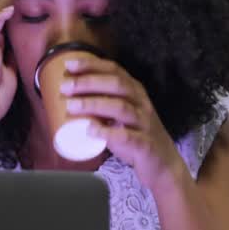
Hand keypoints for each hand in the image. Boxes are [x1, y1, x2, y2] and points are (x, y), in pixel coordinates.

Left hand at [59, 55, 186, 192]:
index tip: (69, 65)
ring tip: (71, 106)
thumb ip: (101, 106)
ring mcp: (145, 124)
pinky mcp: (145, 145)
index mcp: (135, 92)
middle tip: (65, 87)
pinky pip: (127, 136)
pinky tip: (91, 131)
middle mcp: (142, 104)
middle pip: (117, 85)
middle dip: (89, 82)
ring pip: (121, 107)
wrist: (163, 165)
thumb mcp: (122, 116)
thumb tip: (67, 98)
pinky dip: (107, 133)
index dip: (92, 65)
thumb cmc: (136, 137)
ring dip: (94, 104)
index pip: (115, 71)